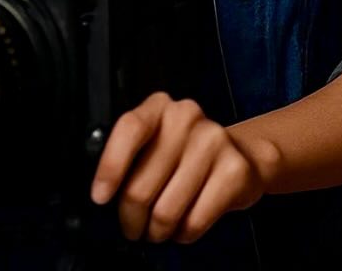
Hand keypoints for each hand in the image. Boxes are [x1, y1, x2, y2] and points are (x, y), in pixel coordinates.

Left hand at [88, 91, 274, 242]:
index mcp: (158, 107)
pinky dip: (184, 234)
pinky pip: (194, 221)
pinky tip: (186, 223)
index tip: (101, 198)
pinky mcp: (235, 169)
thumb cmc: (181, 158)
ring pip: (166, 211)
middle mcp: (187, 117)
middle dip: (132, 219)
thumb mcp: (151, 146)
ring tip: (160, 227)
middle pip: (140, 187)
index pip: (130, 129)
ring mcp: (214, 141)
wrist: (239, 156)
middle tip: (135, 225)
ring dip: (157, 231)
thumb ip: (127, 160)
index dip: (111, 167)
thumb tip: (102, 197)